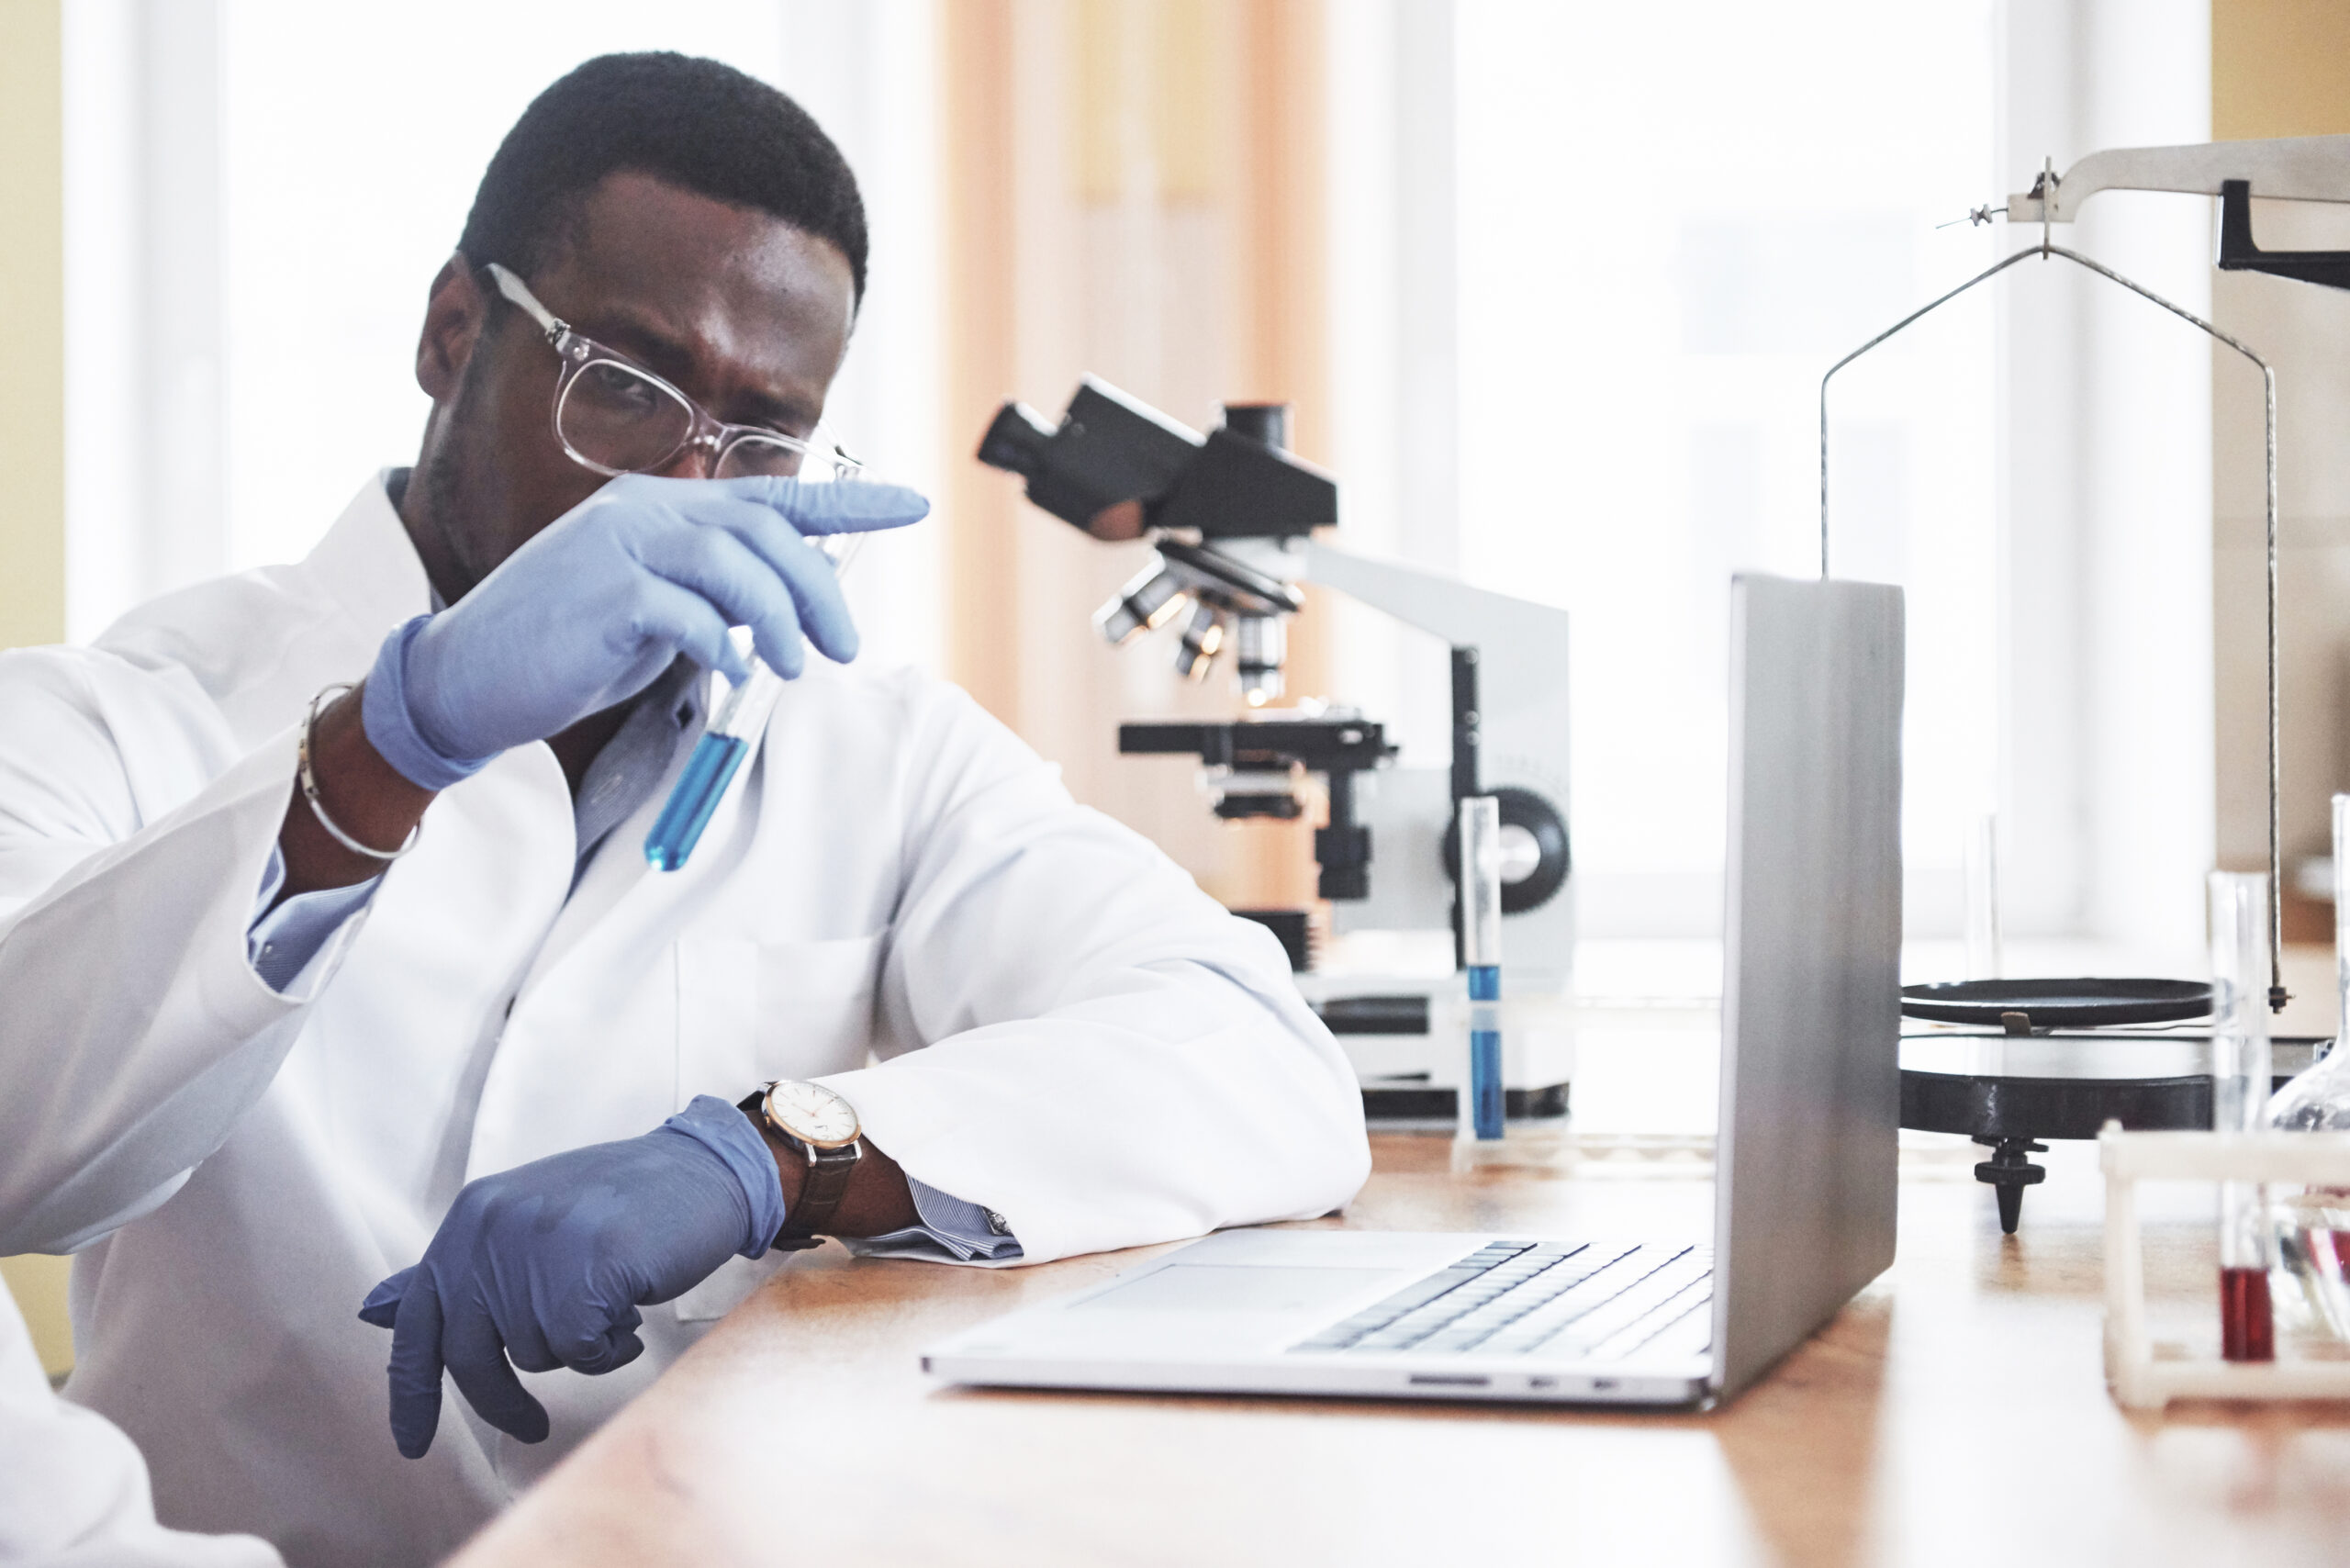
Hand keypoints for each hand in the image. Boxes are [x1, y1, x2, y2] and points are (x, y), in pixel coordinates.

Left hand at [357, 1095, 785, 1458]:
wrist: (703, 1171)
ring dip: (578, 1348)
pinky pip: (584, 1353)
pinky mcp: (588, 1272)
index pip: (418, 1321)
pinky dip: (612, 1347)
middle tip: (530, 1425)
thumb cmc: (618, 1203)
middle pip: (471, 1356)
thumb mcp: (523, 1222)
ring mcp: (539, 1248)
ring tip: (611, 1304)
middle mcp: (493, 1228)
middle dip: (501, 1400)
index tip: (411, 1444)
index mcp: (471, 1218)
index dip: (411, 1391)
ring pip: (535, 1356)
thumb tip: (375, 1310)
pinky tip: (632, 1308)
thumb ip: (457, 1268)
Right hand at [363, 474, 928, 787]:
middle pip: (767, 534)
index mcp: (664, 506)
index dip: (850, 503)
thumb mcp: (656, 607)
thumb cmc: (569, 646)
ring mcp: (621, 548)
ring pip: (736, 567)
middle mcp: (645, 511)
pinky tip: (732, 670)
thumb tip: (787, 609)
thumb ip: (713, 592)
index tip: (915, 506)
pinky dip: (723, 644)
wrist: (468, 676)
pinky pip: (689, 614)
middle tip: (844, 647)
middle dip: (820, 591)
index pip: (774, 496)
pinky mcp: (604, 597)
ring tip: (796, 666)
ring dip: (781, 621)